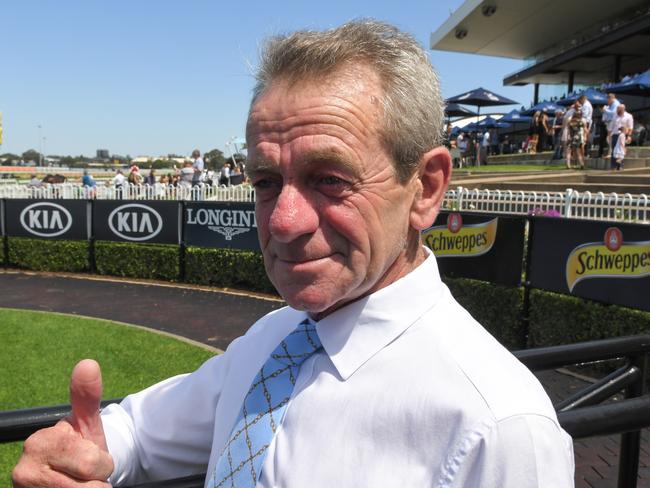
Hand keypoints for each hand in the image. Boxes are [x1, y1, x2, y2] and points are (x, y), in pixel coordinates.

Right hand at [12, 359, 113, 486]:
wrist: (73, 474)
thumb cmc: (81, 447)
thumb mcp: (87, 423)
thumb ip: (87, 396)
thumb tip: (88, 363)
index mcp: (37, 444)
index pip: (91, 463)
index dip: (102, 462)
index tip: (91, 456)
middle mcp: (23, 472)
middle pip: (87, 486)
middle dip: (97, 479)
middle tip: (87, 473)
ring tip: (81, 484)